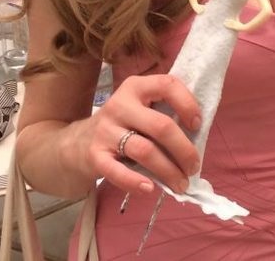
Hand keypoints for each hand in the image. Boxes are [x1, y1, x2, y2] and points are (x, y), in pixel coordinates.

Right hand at [85, 74, 201, 195]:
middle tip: (194, 166)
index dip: (187, 104)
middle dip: (184, 149)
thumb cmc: (122, 124)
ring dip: (168, 171)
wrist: (76, 142)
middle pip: (161, 126)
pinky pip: (118, 172)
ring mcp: (106, 130)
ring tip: (181, 183)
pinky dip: (136, 182)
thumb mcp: (139, 106)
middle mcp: (120, 105)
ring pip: (145, 151)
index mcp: (136, 87)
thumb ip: (162, 110)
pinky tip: (151, 188)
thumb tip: (198, 132)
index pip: (167, 85)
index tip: (198, 125)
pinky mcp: (95, 156)